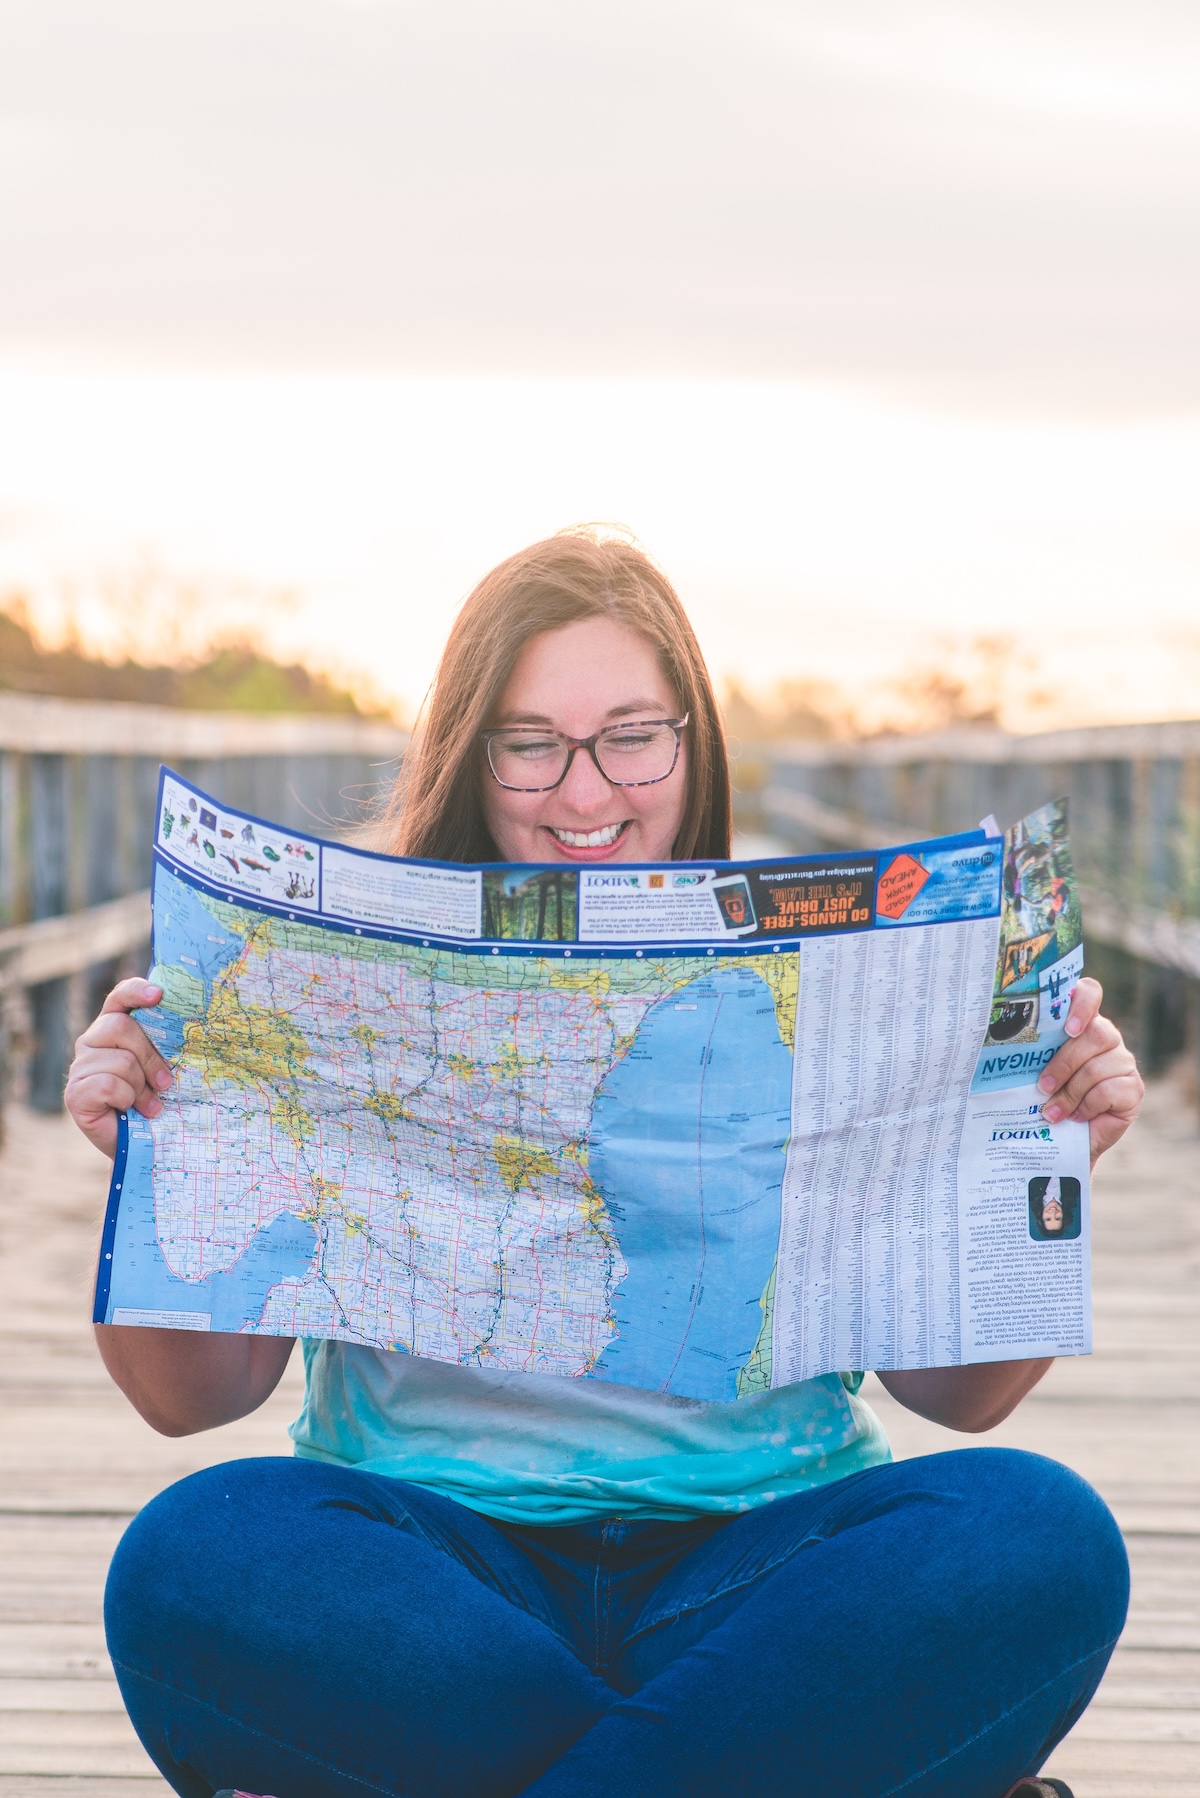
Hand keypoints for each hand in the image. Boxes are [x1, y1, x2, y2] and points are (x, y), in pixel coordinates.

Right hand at [65, 978, 173, 1159]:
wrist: (144, 1147)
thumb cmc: (157, 1102)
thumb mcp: (164, 1069)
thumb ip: (165, 1044)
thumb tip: (192, 1023)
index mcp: (114, 1029)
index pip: (119, 997)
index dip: (135, 991)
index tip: (159, 995)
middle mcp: (91, 1042)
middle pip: (120, 1028)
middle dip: (150, 1057)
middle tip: (166, 1083)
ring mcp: (80, 1068)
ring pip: (120, 1061)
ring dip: (141, 1087)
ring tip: (148, 1105)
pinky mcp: (75, 1094)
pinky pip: (108, 1085)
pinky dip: (126, 1099)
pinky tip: (128, 1110)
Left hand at [1037, 976, 1142, 1166]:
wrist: (1062, 1140)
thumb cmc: (1042, 1097)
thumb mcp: (1030, 1070)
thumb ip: (1026, 1050)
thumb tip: (988, 1037)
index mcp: (1080, 1022)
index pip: (1089, 993)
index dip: (1081, 1003)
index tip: (1067, 1028)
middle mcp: (1107, 1037)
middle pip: (1095, 1033)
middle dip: (1064, 1063)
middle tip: (1042, 1086)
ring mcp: (1123, 1062)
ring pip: (1099, 1066)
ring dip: (1070, 1092)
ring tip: (1051, 1112)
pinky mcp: (1133, 1089)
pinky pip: (1110, 1090)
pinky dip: (1087, 1106)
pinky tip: (1075, 1117)